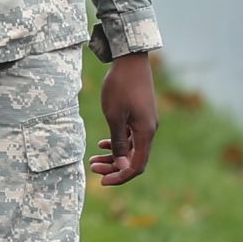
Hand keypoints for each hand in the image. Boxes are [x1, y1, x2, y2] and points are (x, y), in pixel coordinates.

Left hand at [92, 51, 159, 185]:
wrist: (131, 60)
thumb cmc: (120, 86)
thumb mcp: (114, 116)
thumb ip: (118, 143)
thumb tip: (123, 167)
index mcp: (146, 132)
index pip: (137, 165)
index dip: (121, 176)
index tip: (102, 181)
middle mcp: (150, 130)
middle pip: (134, 159)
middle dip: (113, 167)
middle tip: (92, 169)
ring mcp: (147, 122)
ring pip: (131, 148)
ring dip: (113, 156)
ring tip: (93, 159)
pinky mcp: (141, 115)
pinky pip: (131, 136)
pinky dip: (118, 143)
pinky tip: (102, 144)